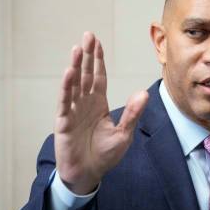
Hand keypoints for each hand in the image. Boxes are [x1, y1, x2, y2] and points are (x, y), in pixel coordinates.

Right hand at [54, 32, 148, 194]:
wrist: (89, 174)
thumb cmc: (105, 154)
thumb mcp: (124, 133)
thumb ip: (133, 113)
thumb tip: (145, 93)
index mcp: (98, 104)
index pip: (98, 77)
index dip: (97, 60)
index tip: (97, 42)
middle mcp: (84, 103)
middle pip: (85, 74)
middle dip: (86, 55)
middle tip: (88, 35)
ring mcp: (73, 111)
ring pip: (74, 84)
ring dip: (75, 66)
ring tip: (77, 48)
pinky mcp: (64, 122)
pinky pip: (65, 101)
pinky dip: (67, 87)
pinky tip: (69, 72)